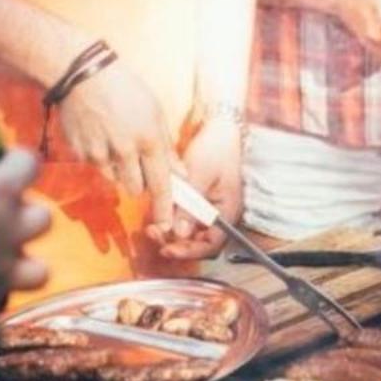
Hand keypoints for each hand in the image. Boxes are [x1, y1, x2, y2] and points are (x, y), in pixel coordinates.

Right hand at [55, 57, 175, 229]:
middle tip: (138, 164)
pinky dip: (100, 159)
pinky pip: (96, 167)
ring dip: (119, 172)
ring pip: (115, 180)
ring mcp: (101, 154)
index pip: (161, 184)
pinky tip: (100, 136)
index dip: (165, 206)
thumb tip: (179, 173)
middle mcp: (125, 151)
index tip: (168, 222)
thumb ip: (166, 146)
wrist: (83, 75)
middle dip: (140, 183)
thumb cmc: (124, 88)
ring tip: (117, 143)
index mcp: (149, 139)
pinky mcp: (81, 153)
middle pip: (136, 189)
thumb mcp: (155, 111)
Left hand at [149, 110, 243, 260]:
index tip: (168, 249)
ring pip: (190, 231)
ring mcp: (209, 208)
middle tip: (155, 235)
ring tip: (153, 227)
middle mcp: (219, 214)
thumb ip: (189, 206)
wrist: (220, 129)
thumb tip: (178, 233)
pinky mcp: (199, 200)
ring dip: (172, 232)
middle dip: (176, 243)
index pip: (211, 244)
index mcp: (227, 212)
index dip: (189, 251)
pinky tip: (160, 212)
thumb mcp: (200, 176)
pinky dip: (173, 218)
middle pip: (199, 241)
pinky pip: (186, 217)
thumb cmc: (216, 149)